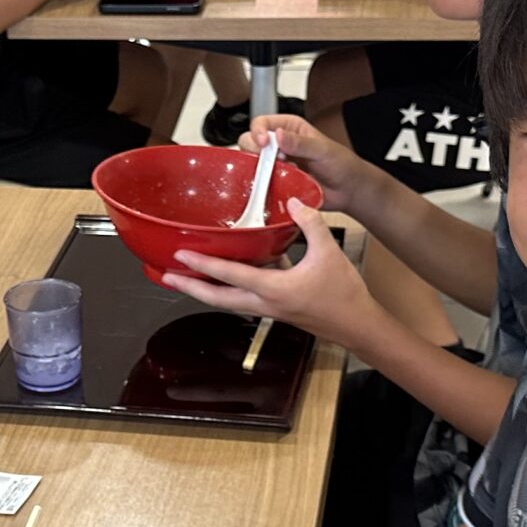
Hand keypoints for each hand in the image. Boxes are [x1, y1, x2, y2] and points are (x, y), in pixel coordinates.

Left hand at [161, 196, 367, 338]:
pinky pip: (246, 299)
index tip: (182, 256)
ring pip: (229, 302)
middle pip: (218, 298)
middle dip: (191, 289)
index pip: (230, 275)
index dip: (203, 264)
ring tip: (188, 280)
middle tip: (168, 278)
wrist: (357, 324)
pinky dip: (231, 289)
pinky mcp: (277, 310)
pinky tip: (231, 275)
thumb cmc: (344, 294)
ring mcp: (270, 309)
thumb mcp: (329, 252)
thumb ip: (311, 224)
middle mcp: (265, 303)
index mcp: (274, 289)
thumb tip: (295, 202)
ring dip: (207, 292)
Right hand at [242, 112, 374, 217]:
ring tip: (281, 174)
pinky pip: (261, 184)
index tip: (264, 143)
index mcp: (289, 128)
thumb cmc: (341, 164)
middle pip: (251, 142)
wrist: (348, 189)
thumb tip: (278, 135)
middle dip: (256, 152)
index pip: (262, 123)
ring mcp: (277, 165)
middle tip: (272, 161)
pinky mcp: (277, 183)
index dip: (257, 131)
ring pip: (253, 164)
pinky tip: (279, 186)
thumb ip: (300, 142)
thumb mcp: (322, 149)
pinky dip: (264, 186)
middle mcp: (279, 145)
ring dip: (261, 170)